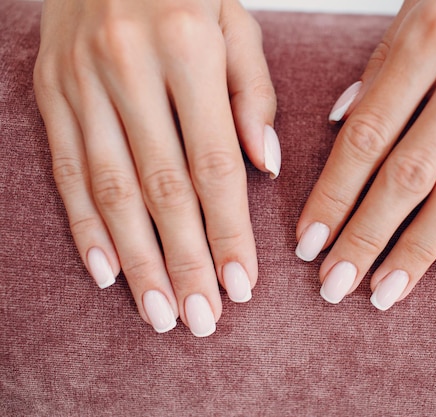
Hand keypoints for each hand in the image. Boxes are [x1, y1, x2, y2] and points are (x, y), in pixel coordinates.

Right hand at [34, 0, 279, 335]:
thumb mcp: (235, 24)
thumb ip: (253, 96)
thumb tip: (267, 166)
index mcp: (187, 50)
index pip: (215, 164)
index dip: (229, 231)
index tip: (242, 284)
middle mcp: (129, 69)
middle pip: (163, 189)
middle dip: (185, 262)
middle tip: (203, 318)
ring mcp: (81, 84)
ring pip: (112, 191)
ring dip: (138, 260)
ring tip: (158, 312)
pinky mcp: (50, 93)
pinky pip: (67, 171)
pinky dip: (85, 226)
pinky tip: (105, 271)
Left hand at [296, 0, 435, 309]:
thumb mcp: (423, 4)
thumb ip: (383, 67)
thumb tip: (343, 126)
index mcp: (433, 32)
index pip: (369, 136)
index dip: (335, 196)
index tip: (310, 242)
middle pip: (412, 174)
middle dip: (368, 237)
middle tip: (335, 287)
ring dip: (419, 249)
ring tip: (386, 291)